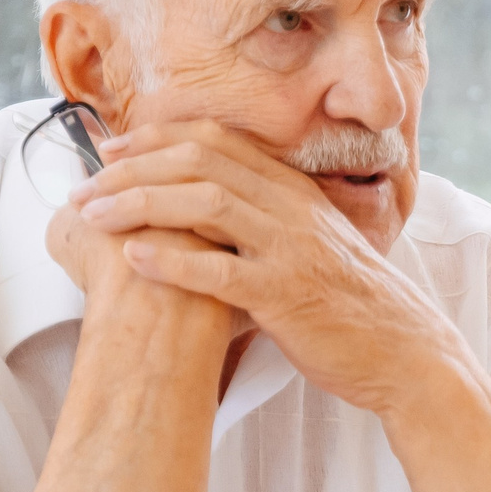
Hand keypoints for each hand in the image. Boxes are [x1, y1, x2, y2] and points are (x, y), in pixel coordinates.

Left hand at [67, 120, 463, 412]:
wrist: (405, 352)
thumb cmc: (352, 307)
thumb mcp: (314, 245)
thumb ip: (268, 223)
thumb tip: (208, 214)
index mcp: (296, 193)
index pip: (216, 141)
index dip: (155, 139)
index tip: (111, 149)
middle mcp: (292, 210)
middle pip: (200, 162)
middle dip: (132, 169)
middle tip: (85, 188)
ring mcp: (291, 250)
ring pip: (205, 204)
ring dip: (140, 204)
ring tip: (95, 218)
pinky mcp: (287, 296)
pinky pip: (220, 271)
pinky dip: (172, 262)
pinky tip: (134, 260)